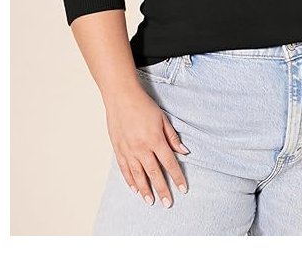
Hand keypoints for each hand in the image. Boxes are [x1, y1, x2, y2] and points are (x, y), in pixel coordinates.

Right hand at [103, 84, 189, 206]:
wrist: (121, 97)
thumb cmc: (144, 106)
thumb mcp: (163, 118)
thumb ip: (172, 137)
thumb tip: (184, 151)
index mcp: (155, 140)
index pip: (169, 163)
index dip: (177, 177)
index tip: (183, 189)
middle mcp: (141, 148)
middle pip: (154, 173)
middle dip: (162, 189)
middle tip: (168, 203)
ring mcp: (128, 150)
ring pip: (138, 175)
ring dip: (145, 190)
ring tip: (150, 201)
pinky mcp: (118, 149)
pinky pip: (125, 169)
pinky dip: (130, 180)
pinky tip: (135, 189)